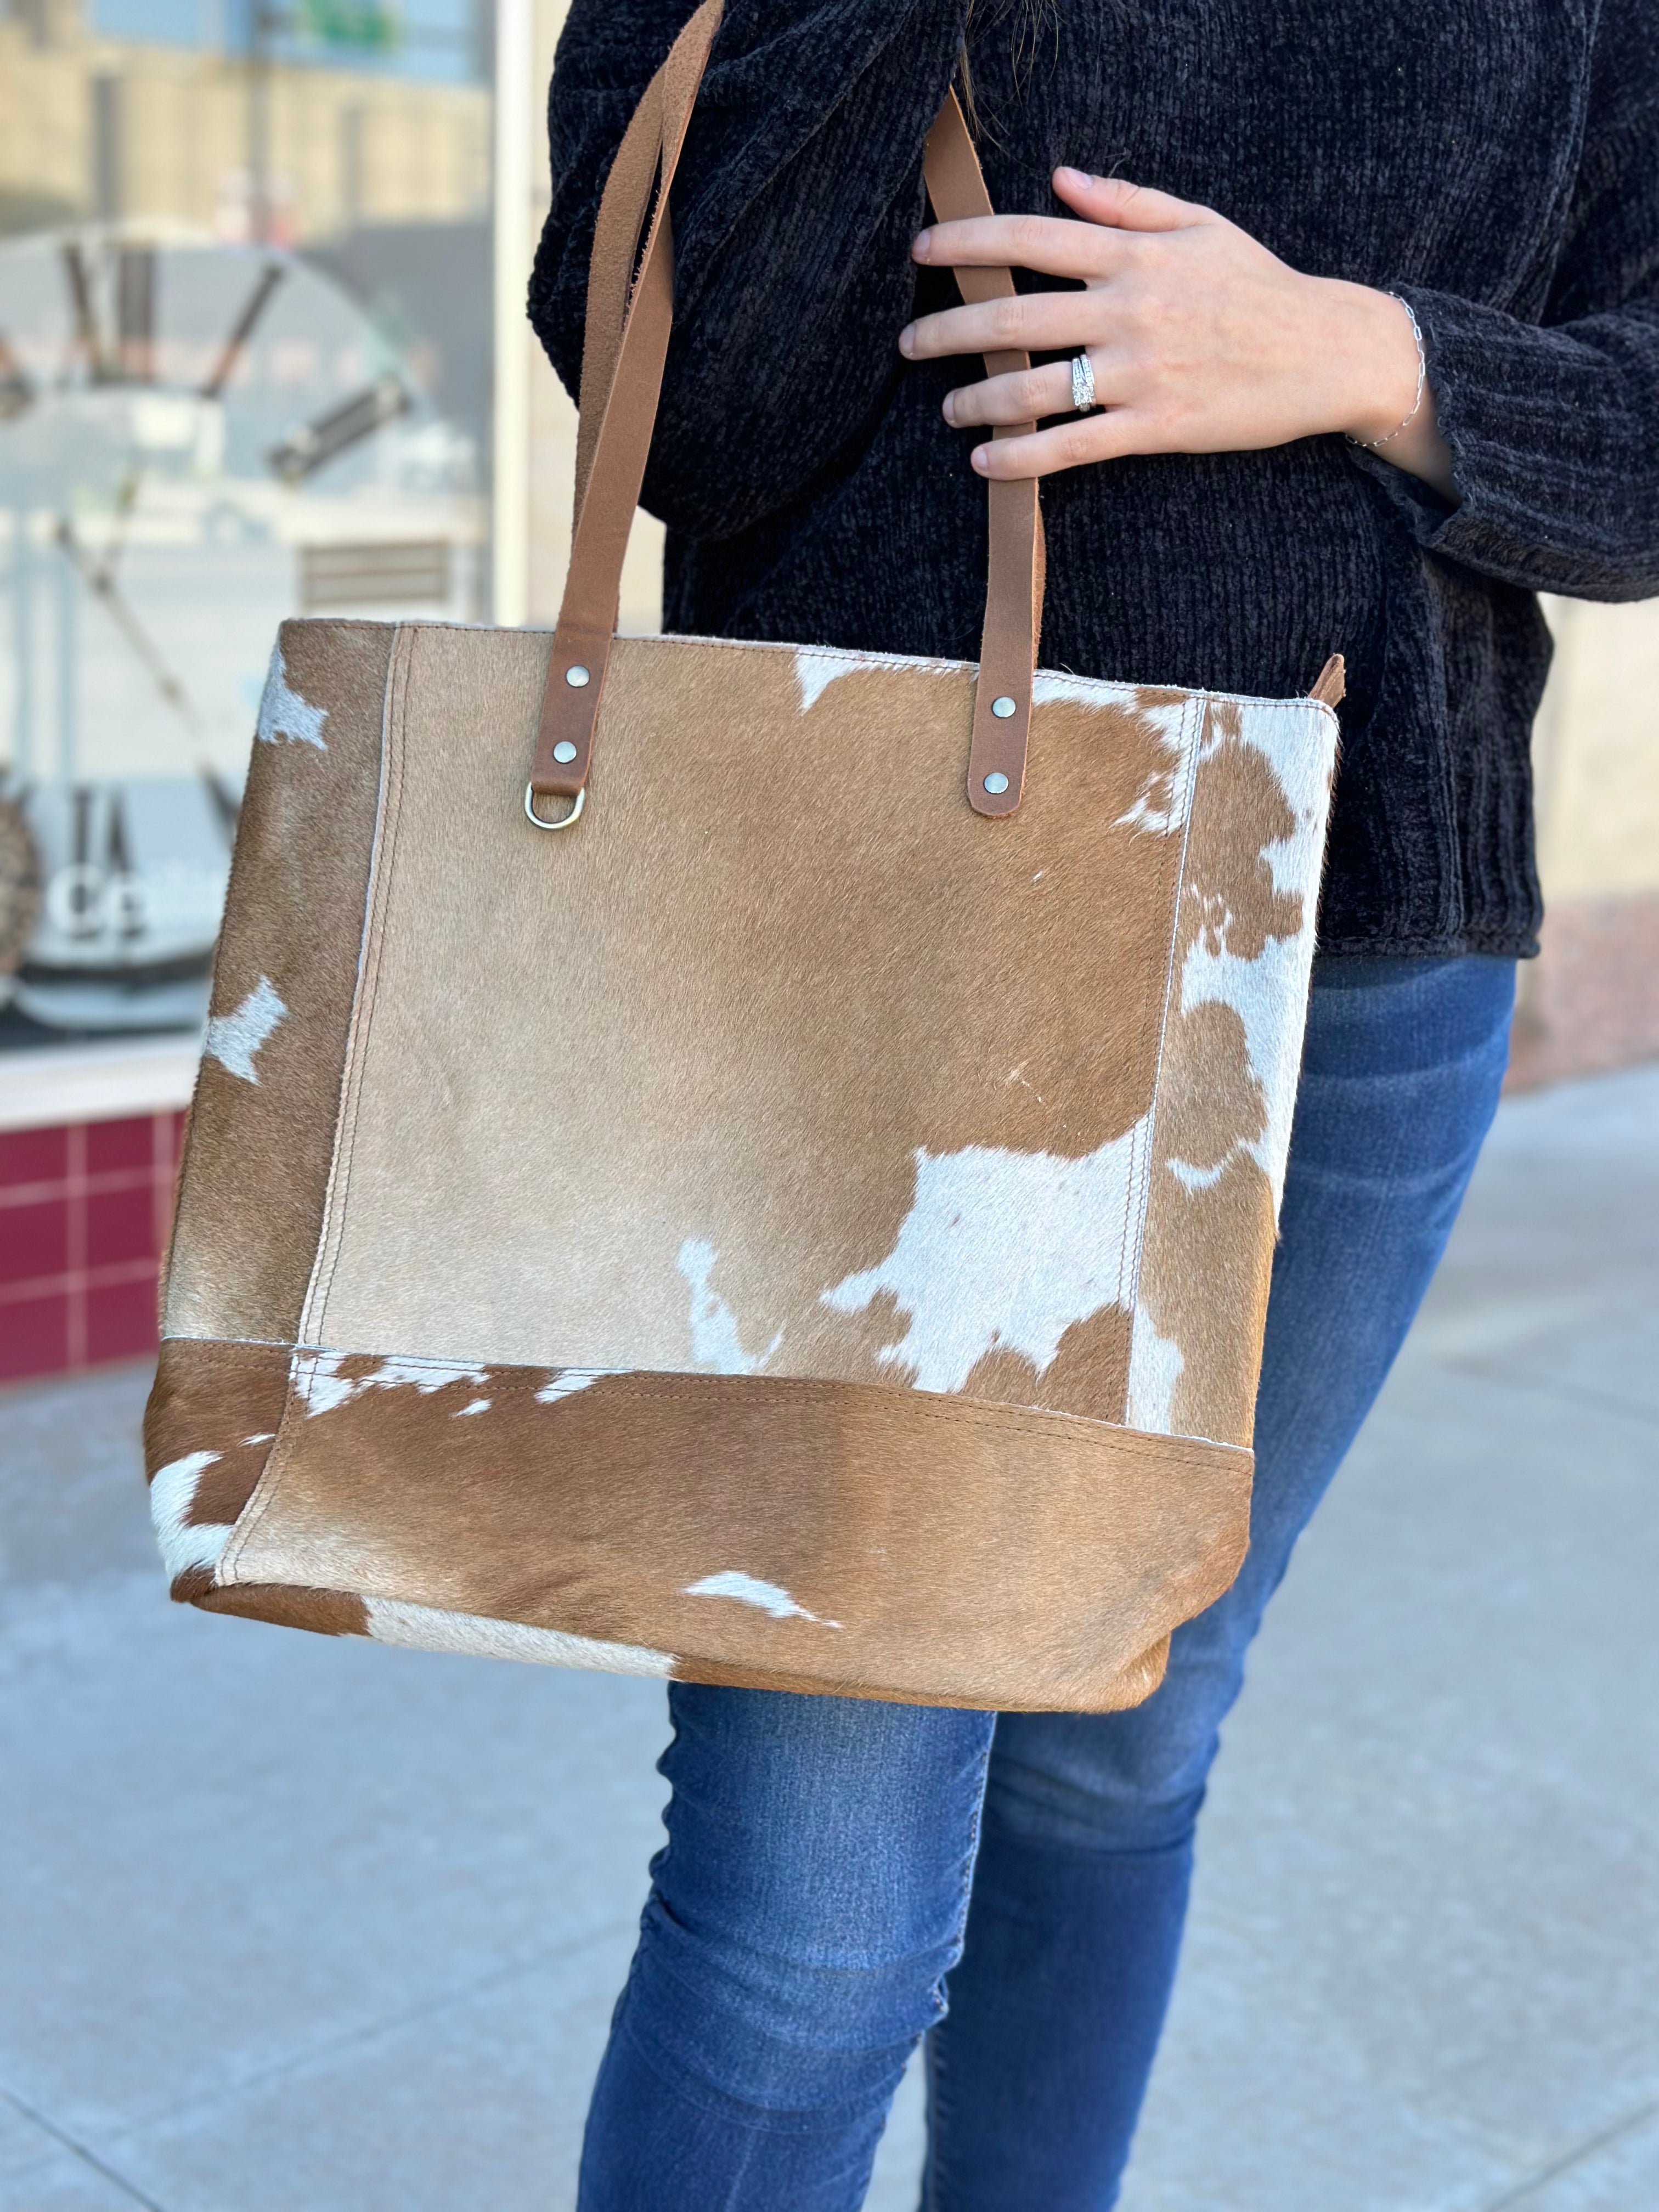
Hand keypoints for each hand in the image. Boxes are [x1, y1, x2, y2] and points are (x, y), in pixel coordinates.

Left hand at [899, 169, 1454, 497]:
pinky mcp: (1156, 427)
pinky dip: (1020, 457)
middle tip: (908, 343)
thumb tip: (1059, 178)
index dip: (967, 243)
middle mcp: (1129, 310)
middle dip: (949, 329)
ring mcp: (1140, 372)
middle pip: (1014, 315)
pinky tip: (984, 461)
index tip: (922, 252)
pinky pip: (1071, 446)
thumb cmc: (1261, 287)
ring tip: (948, 406)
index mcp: (1135, 255)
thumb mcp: (1200, 225)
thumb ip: (1127, 202)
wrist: (1328, 351)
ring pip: (1034, 388)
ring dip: (977, 399)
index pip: (1030, 237)